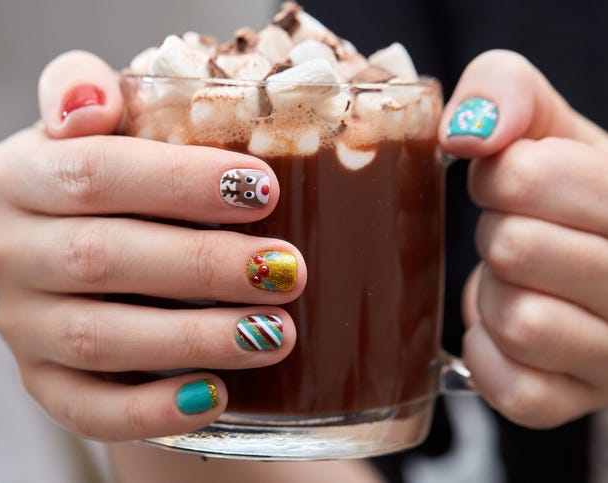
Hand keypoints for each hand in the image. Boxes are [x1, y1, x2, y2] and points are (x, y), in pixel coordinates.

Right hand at [0, 50, 303, 440]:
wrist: (104, 259)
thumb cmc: (122, 183)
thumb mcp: (109, 126)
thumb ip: (87, 92)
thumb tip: (89, 105)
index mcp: (17, 174)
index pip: (91, 172)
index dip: (179, 182)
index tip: (264, 190)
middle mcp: (7, 251)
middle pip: (100, 258)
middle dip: (203, 265)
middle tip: (286, 271)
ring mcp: (20, 325)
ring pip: (99, 338)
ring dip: (195, 338)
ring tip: (275, 333)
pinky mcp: (41, 384)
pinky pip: (88, 409)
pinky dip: (153, 408)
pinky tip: (217, 396)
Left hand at [441, 50, 607, 427]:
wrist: (591, 266)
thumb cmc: (566, 195)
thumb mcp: (548, 125)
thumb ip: (506, 89)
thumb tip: (469, 129)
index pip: (528, 177)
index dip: (498, 176)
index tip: (515, 183)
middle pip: (516, 248)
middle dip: (498, 233)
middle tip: (518, 235)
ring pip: (521, 321)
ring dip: (497, 296)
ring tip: (521, 283)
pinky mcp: (578, 401)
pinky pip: (510, 386)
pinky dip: (489, 355)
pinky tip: (510, 331)